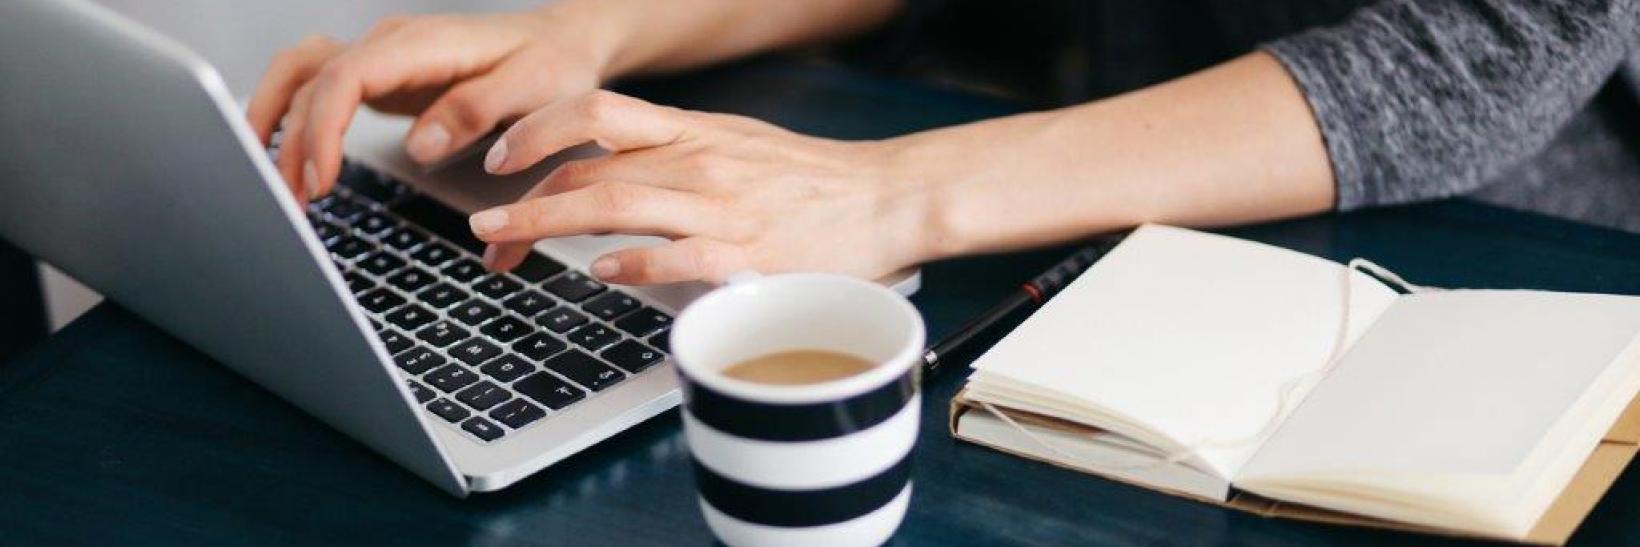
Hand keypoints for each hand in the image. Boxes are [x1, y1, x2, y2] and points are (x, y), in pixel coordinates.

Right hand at [245, 8, 620, 200]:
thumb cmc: (554, 63)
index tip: (322, 178)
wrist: (563, 42)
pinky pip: (318, 89)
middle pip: (309, 78)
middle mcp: (391, 43)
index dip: (323, 126)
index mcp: (423, 43)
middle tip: (291, 203)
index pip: (346, 75)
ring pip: (300, 77)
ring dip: (277, 126)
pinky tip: (284, 159)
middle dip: (289, 140)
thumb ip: (478, 109)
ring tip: (278, 189)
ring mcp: (381, 58)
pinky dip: (292, 119)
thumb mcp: (536, 85)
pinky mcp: (381, 78)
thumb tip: (421, 143)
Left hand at [466, 91, 936, 284]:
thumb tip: (614, 170)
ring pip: (617, 204)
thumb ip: (675, 152)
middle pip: (589, 169)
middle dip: (524, 201)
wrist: (889, 197)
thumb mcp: (736, 143)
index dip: (535, 132)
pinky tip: (600, 272)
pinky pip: (681, 256)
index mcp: (692, 132)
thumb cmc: (813, 180)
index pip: (594, 114)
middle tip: (483, 230)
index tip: (497, 160)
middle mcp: (698, 162)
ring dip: (548, 222)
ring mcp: (723, 207)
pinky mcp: (752, 255)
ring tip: (502, 242)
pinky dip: (635, 262)